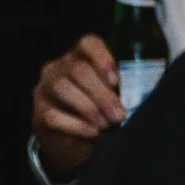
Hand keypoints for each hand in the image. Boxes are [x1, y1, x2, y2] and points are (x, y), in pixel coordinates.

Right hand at [32, 36, 120, 180]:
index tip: (117, 80)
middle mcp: (58, 67)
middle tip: (120, 114)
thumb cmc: (101, 111)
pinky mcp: (37, 113)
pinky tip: (93, 132)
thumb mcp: (114, 95)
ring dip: (90, 108)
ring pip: (63, 88)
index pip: (88, 43)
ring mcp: (44, 89)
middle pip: (78, 70)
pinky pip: (54, 115)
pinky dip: (77, 125)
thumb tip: (147, 92)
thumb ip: (126, 87)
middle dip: (102, 94)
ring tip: (107, 124)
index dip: (102, 58)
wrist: (75, 142)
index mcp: (80, 56)